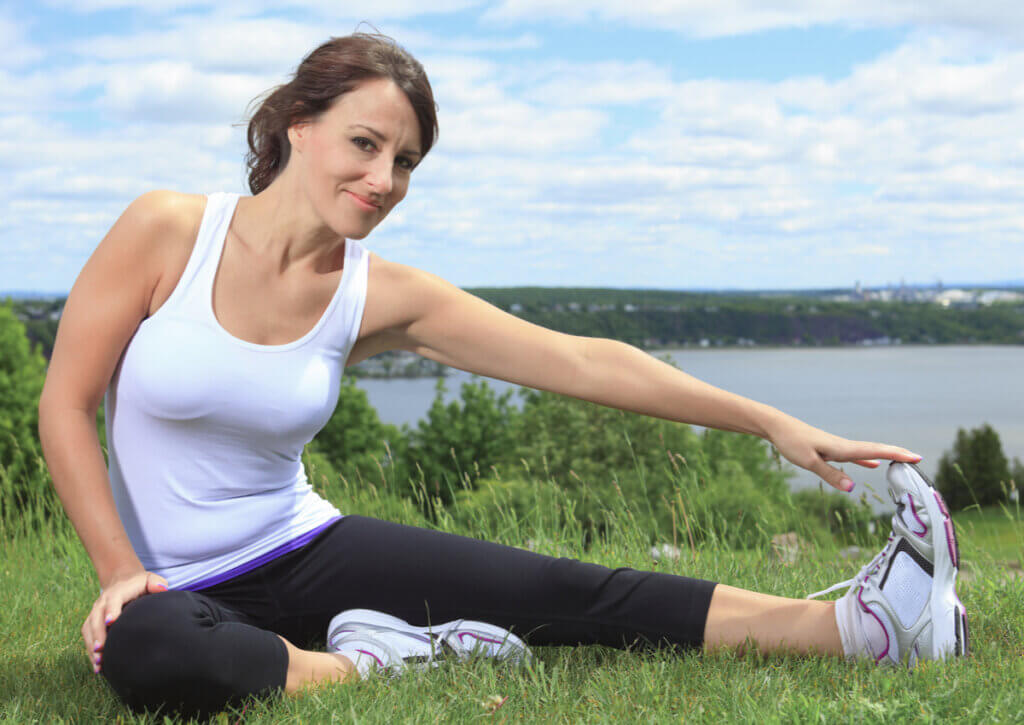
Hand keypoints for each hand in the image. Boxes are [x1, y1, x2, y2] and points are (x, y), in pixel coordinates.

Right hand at [83, 570, 167, 673]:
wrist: (122, 580)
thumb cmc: (140, 584)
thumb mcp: (150, 579)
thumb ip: (156, 582)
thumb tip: (161, 589)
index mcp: (117, 592)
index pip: (113, 601)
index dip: (111, 610)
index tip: (111, 622)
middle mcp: (102, 602)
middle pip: (96, 618)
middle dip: (98, 634)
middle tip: (101, 650)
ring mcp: (95, 612)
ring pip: (89, 630)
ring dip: (92, 646)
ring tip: (99, 664)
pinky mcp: (91, 622)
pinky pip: (87, 636)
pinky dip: (90, 650)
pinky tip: (98, 665)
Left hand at [764, 412, 921, 491]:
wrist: (778, 427)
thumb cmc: (792, 442)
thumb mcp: (809, 462)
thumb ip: (830, 475)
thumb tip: (852, 488)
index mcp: (841, 448)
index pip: (874, 451)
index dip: (895, 454)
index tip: (916, 457)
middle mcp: (843, 446)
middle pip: (875, 450)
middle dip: (897, 454)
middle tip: (918, 459)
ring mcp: (837, 447)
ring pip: (867, 452)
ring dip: (885, 456)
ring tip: (902, 460)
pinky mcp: (829, 449)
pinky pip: (854, 456)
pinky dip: (866, 460)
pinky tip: (873, 465)